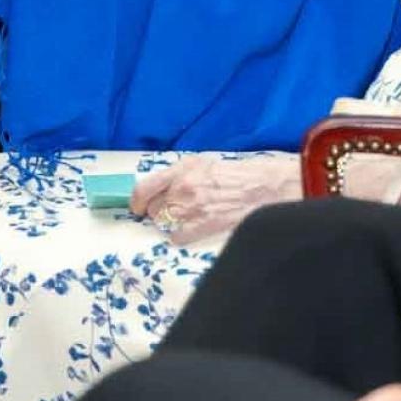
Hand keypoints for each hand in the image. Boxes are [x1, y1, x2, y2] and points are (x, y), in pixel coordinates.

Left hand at [128, 153, 300, 242]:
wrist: (264, 187)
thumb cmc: (236, 174)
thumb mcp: (203, 164)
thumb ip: (178, 174)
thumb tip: (159, 189)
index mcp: (181, 169)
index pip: (144, 187)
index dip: (136, 201)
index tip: (136, 207)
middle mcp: (182, 188)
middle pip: (153, 209)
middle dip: (157, 212)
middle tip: (169, 212)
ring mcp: (192, 208)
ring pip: (164, 223)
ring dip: (170, 223)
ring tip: (186, 219)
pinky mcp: (204, 225)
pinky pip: (178, 236)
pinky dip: (182, 235)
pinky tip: (194, 229)